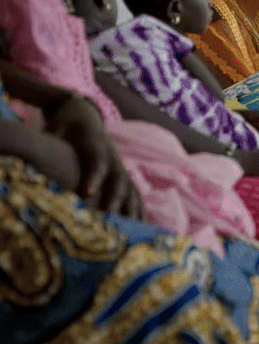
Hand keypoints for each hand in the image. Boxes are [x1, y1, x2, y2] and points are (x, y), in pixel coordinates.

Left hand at [45, 94, 144, 219]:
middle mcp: (112, 154)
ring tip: (133, 230)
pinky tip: (141, 226)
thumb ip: (48, 142)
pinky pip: (134, 192)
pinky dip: (138, 209)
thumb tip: (31, 158)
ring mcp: (119, 164)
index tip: (88, 193)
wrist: (83, 113)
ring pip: (131, 186)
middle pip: (119, 178)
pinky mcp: (121, 173)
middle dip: (115, 199)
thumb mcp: (54, 128)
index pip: (98, 160)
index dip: (94, 176)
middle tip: (110, 219)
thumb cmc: (64, 124)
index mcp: (95, 142)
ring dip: (132, 208)